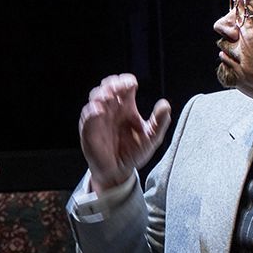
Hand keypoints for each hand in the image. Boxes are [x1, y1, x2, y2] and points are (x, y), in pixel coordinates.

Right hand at [79, 73, 170, 192]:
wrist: (119, 172)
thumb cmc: (134, 152)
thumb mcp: (151, 138)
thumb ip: (159, 122)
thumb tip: (165, 104)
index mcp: (127, 106)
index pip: (124, 86)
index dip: (126, 81)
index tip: (132, 84)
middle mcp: (112, 108)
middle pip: (108, 86)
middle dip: (112, 83)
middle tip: (119, 87)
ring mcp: (99, 117)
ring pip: (95, 96)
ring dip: (101, 94)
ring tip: (109, 96)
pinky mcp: (89, 128)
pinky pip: (87, 116)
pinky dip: (92, 111)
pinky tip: (100, 111)